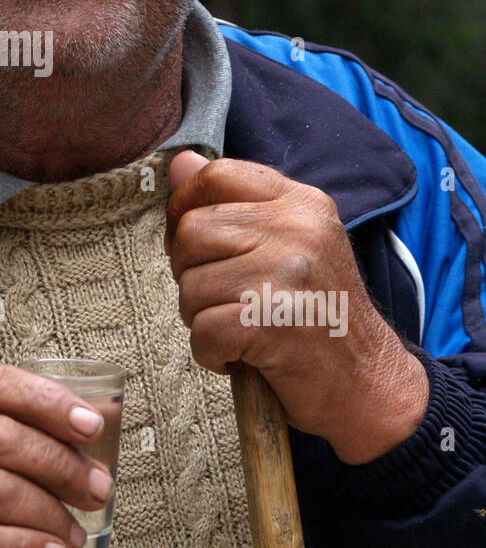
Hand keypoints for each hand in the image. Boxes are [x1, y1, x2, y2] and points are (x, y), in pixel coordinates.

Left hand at [165, 151, 428, 465]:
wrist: (370, 384)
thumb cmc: (318, 317)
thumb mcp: (288, 247)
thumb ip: (233, 204)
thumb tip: (178, 163)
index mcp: (302, 204)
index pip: (218, 175)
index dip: (186, 208)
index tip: (195, 246)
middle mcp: (298, 230)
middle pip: (192, 232)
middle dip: (193, 274)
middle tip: (229, 302)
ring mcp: (287, 274)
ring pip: (190, 284)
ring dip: (202, 318)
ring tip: (242, 330)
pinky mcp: (272, 322)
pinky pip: (202, 331)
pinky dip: (211, 353)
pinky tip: (243, 356)